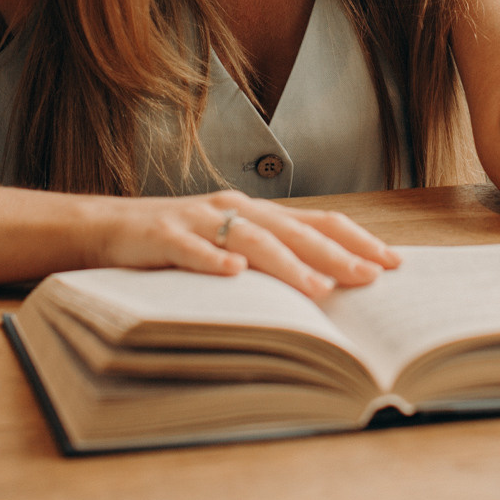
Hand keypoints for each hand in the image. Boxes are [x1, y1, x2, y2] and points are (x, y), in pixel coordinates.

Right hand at [88, 190, 399, 296]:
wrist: (106, 228)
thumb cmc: (175, 244)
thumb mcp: (228, 248)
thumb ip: (269, 261)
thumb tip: (327, 291)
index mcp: (255, 212)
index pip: (317, 220)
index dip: (355, 239)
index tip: (393, 261)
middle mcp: (233, 209)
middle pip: (294, 229)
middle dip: (335, 254)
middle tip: (370, 277)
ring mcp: (198, 220)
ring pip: (251, 239)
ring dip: (287, 264)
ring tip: (318, 288)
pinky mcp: (162, 236)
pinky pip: (190, 249)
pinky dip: (212, 260)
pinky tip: (232, 273)